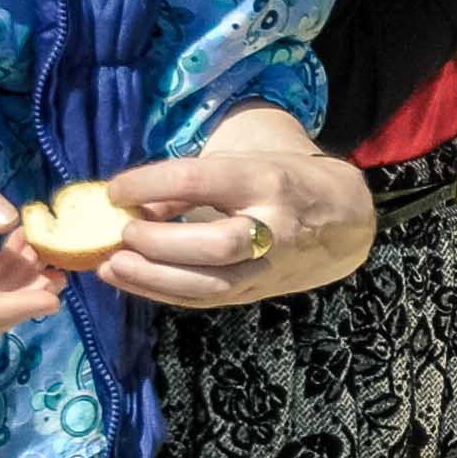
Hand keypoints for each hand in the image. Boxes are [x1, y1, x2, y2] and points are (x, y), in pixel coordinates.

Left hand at [98, 139, 374, 307]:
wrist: (344, 217)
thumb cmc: (281, 174)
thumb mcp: (243, 158)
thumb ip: (193, 182)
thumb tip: (136, 207)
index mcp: (267, 179)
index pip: (200, 181)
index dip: (150, 185)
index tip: (115, 190)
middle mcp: (274, 226)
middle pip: (215, 244)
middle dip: (160, 242)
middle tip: (123, 232)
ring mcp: (269, 265)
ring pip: (211, 283)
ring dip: (154, 278)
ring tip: (112, 265)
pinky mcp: (258, 291)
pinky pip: (207, 299)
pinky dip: (162, 292)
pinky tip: (128, 279)